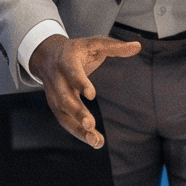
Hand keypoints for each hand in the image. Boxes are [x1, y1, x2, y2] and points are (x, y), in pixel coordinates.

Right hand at [29, 34, 140, 148]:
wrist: (47, 56)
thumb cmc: (77, 50)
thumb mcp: (93, 43)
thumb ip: (114, 46)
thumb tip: (138, 46)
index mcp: (66, 60)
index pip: (71, 72)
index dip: (80, 82)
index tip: (92, 95)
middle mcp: (57, 79)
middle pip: (64, 98)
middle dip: (77, 112)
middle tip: (91, 125)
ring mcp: (53, 95)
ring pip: (63, 115)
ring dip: (78, 129)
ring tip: (96, 141)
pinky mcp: (55, 107)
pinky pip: (65, 122)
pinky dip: (78, 133)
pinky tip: (94, 142)